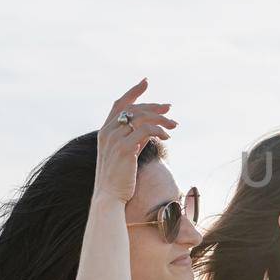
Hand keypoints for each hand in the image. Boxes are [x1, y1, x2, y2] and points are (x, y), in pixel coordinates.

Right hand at [93, 78, 176, 205]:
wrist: (110, 197)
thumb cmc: (119, 178)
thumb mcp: (127, 153)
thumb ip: (136, 138)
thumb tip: (152, 129)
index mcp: (105, 131)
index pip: (119, 104)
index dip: (133, 92)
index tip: (146, 82)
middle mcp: (108, 132)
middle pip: (134, 108)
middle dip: (154, 106)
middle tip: (170, 108)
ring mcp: (115, 139)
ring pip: (141, 117)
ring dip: (161, 119)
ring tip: (174, 126)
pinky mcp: (124, 148)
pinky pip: (146, 130)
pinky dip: (159, 130)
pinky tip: (167, 136)